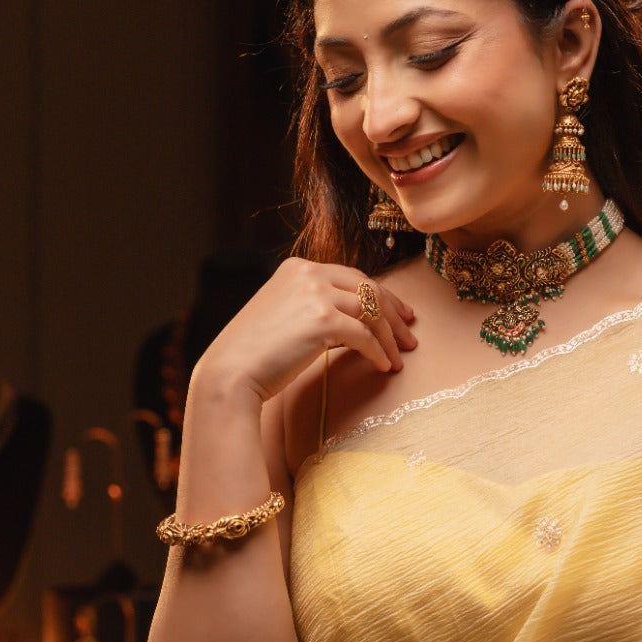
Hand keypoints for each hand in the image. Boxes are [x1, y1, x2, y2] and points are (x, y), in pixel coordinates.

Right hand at [194, 258, 416, 404]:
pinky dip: (378, 352)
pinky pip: (364, 335)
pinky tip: (382, 366)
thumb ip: (315, 310)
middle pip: (368, 288)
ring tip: (400, 358)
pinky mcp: (322, 319)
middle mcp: (308, 273)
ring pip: (371, 311)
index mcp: (298, 268)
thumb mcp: (285, 318)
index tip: (400, 313)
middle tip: (410, 337)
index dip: (382, 296)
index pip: (353, 277)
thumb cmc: (255, 355)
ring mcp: (315, 293)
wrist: (230, 373)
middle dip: (395, 314)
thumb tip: (356, 324)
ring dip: (390, 337)